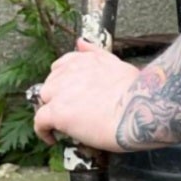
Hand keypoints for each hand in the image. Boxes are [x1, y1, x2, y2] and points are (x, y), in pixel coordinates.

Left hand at [32, 37, 141, 151]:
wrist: (140, 108)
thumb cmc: (137, 91)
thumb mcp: (117, 62)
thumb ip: (95, 52)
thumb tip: (81, 42)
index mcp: (83, 60)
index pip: (61, 67)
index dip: (64, 83)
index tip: (71, 94)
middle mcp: (69, 72)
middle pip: (50, 85)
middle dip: (58, 98)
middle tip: (72, 113)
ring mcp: (61, 92)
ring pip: (44, 101)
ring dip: (51, 112)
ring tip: (64, 125)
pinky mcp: (57, 112)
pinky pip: (39, 122)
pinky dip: (43, 131)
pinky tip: (51, 138)